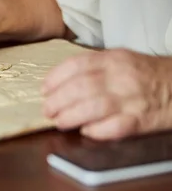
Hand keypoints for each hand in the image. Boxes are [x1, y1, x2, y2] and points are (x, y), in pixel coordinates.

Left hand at [42, 49, 171, 139]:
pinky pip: (113, 128)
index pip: (77, 65)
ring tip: (60, 121)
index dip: (55, 79)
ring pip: (93, 107)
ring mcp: (132, 99)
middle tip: (47, 110)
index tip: (44, 90)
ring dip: (70, 117)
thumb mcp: (121, 61)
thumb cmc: (146, 76)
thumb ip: (93, 68)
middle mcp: (121, 77)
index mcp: (114, 59)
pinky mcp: (140, 121)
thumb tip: (58, 83)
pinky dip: (95, 131)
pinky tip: (86, 131)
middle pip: (80, 87)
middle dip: (57, 101)